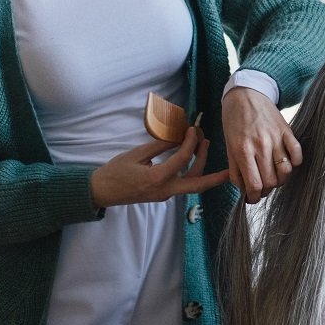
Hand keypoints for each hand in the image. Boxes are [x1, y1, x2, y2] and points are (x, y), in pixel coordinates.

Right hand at [89, 126, 229, 210]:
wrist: (102, 192)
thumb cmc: (115, 172)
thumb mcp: (136, 154)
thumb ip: (159, 146)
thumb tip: (176, 137)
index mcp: (157, 178)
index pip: (182, 159)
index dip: (190, 142)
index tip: (193, 129)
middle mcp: (165, 190)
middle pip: (198, 184)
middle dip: (215, 174)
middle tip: (223, 158)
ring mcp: (165, 195)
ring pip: (191, 185)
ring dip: (202, 169)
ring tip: (205, 147)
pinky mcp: (163, 195)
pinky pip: (182, 185)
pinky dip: (191, 172)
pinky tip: (192, 159)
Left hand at [221, 85, 302, 203]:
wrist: (246, 93)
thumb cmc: (234, 120)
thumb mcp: (229, 145)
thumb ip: (235, 169)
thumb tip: (244, 190)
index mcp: (243, 150)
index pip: (254, 184)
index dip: (254, 197)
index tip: (253, 198)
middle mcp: (261, 145)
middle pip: (271, 181)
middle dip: (266, 190)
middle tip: (262, 187)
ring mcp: (276, 138)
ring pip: (286, 172)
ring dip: (280, 179)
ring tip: (273, 176)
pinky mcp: (287, 131)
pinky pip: (298, 154)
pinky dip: (295, 163)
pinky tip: (286, 163)